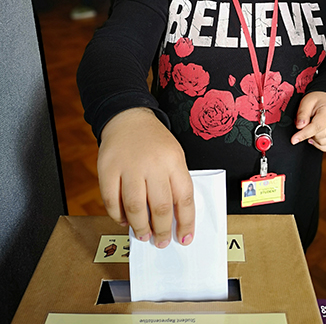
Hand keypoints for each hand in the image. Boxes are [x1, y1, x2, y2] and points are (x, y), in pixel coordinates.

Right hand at [98, 107, 194, 248]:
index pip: (184, 197)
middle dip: (162, 230)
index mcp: (173, 160)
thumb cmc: (154, 142)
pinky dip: (118, 216)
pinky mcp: (107, 168)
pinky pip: (111, 201)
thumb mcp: (174, 155)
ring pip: (135, 208)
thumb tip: (175, 219)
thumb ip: (174, 183)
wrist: (128, 117)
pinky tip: (124, 220)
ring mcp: (129, 166)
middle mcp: (152, 163)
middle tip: (161, 241)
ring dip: (140, 228)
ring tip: (144, 235)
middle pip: (160, 207)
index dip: (186, 222)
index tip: (185, 238)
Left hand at [290, 91, 325, 151]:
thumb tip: (299, 127)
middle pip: (319, 136)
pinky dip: (320, 145)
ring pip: (323, 143)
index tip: (293, 140)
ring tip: (311, 127)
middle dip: (308, 132)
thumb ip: (302, 113)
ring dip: (314, 138)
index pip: (316, 127)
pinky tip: (315, 137)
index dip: (304, 134)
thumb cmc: (317, 100)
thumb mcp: (307, 101)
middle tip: (305, 123)